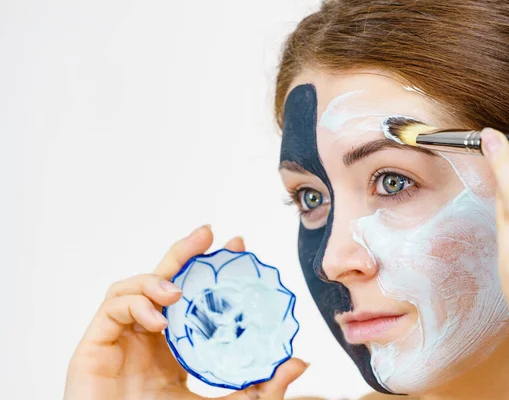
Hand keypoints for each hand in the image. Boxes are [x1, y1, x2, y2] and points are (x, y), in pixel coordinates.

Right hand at [64, 225, 307, 399]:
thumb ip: (261, 389)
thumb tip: (299, 364)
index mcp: (176, 345)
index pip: (194, 297)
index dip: (212, 270)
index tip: (237, 249)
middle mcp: (149, 334)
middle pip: (165, 280)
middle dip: (185, 252)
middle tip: (209, 234)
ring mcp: (121, 336)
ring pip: (134, 286)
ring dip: (156, 279)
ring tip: (176, 292)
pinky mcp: (95, 341)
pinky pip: (114, 306)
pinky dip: (137, 304)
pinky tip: (159, 319)